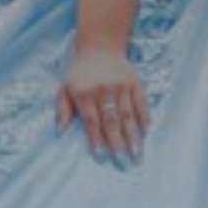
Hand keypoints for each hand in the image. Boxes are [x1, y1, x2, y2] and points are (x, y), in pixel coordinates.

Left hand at [56, 42, 149, 162]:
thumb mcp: (64, 88)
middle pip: (111, 120)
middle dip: (116, 142)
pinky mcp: (135, 82)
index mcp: (84, 93)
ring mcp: (121, 86)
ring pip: (127, 115)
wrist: (100, 47)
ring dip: (132, 136)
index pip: (91, 120)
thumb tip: (61, 132)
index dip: (95, 138)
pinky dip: (144, 118)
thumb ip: (63, 110)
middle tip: (121, 161)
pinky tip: (146, 133)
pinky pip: (141, 103)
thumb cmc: (80, 74)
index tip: (100, 155)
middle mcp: (103, 89)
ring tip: (136, 154)